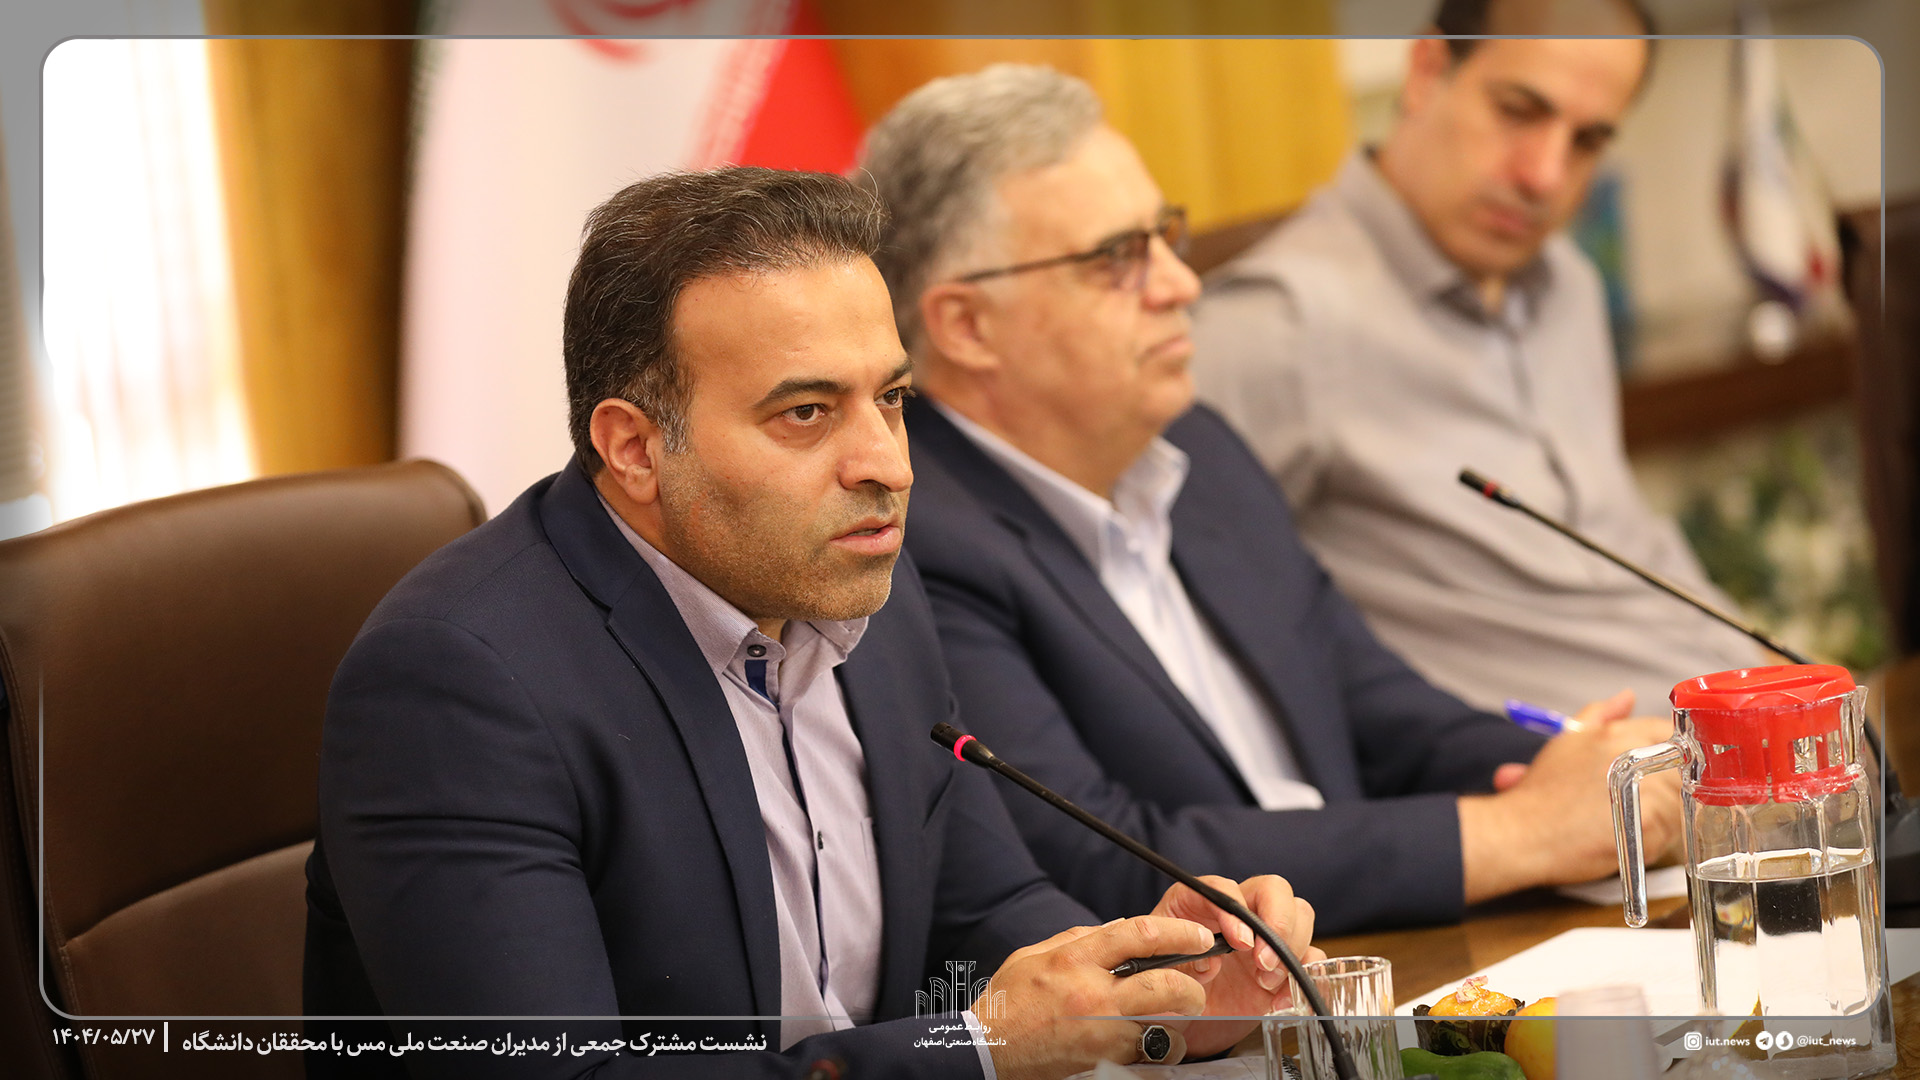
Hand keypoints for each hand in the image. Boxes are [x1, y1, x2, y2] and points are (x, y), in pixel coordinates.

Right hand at [975, 915, 1211, 1079]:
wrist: (988, 1050)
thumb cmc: (1009, 1002)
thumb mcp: (1034, 955)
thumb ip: (1077, 939)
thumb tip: (1118, 928)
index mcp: (1074, 959)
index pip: (1138, 934)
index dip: (1178, 932)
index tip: (1198, 936)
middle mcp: (1091, 993)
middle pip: (1163, 983)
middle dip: (1189, 985)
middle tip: (1194, 988)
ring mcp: (1099, 1031)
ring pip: (1164, 1025)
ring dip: (1177, 1023)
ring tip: (1175, 1019)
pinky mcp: (1102, 1060)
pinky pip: (1149, 1054)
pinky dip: (1160, 1050)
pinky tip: (1155, 1044)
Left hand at [1150, 874, 1319, 1057]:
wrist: (1182, 1022)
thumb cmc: (1167, 988)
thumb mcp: (1159, 971)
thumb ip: (1179, 960)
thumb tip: (1208, 961)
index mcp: (1200, 905)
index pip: (1225, 889)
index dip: (1236, 910)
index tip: (1238, 941)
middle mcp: (1238, 914)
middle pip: (1274, 890)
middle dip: (1277, 923)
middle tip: (1261, 962)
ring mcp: (1264, 938)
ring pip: (1300, 915)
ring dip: (1291, 948)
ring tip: (1266, 981)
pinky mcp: (1283, 966)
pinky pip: (1311, 958)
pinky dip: (1304, 977)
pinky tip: (1280, 999)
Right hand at [1459, 689, 1680, 902]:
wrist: (1521, 833)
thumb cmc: (1539, 794)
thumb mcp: (1566, 741)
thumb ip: (1600, 715)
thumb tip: (1626, 697)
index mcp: (1616, 733)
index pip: (1664, 731)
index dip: (1662, 752)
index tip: (1651, 771)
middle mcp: (1633, 755)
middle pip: (1677, 768)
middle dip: (1662, 787)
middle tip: (1633, 803)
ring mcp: (1645, 788)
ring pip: (1676, 802)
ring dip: (1658, 816)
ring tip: (1622, 824)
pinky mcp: (1649, 822)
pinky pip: (1670, 831)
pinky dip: (1651, 841)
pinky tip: (1622, 840)